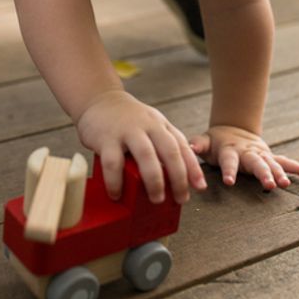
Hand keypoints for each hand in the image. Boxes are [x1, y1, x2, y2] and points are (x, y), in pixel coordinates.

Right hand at [75, 90, 207, 204]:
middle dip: (178, 177)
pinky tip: (117, 194)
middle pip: (169, 150)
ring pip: (146, 155)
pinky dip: (116, 182)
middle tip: (180, 198)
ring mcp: (127, 131)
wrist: (99, 99)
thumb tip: (178, 177)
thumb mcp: (151, 125)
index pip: (182, 146)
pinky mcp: (106, 138)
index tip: (200, 186)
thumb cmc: (127, 119)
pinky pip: (113, 163)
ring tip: (156, 199)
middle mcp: (147, 126)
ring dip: (154, 181)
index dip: (193, 167)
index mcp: (160, 125)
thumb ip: (163, 145)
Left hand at [189, 125, 298, 189]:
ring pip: (272, 163)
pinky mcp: (270, 156)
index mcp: (230, 150)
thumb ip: (197, 145)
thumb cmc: (215, 141)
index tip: (229, 182)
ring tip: (286, 184)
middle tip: (270, 185)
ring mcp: (260, 153)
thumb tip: (189, 147)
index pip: (229, 161)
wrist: (233, 128)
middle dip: (263, 173)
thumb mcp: (204, 141)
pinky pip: (285, 161)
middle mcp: (247, 152)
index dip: (229, 170)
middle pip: (256, 163)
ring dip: (280, 173)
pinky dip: (296, 167)